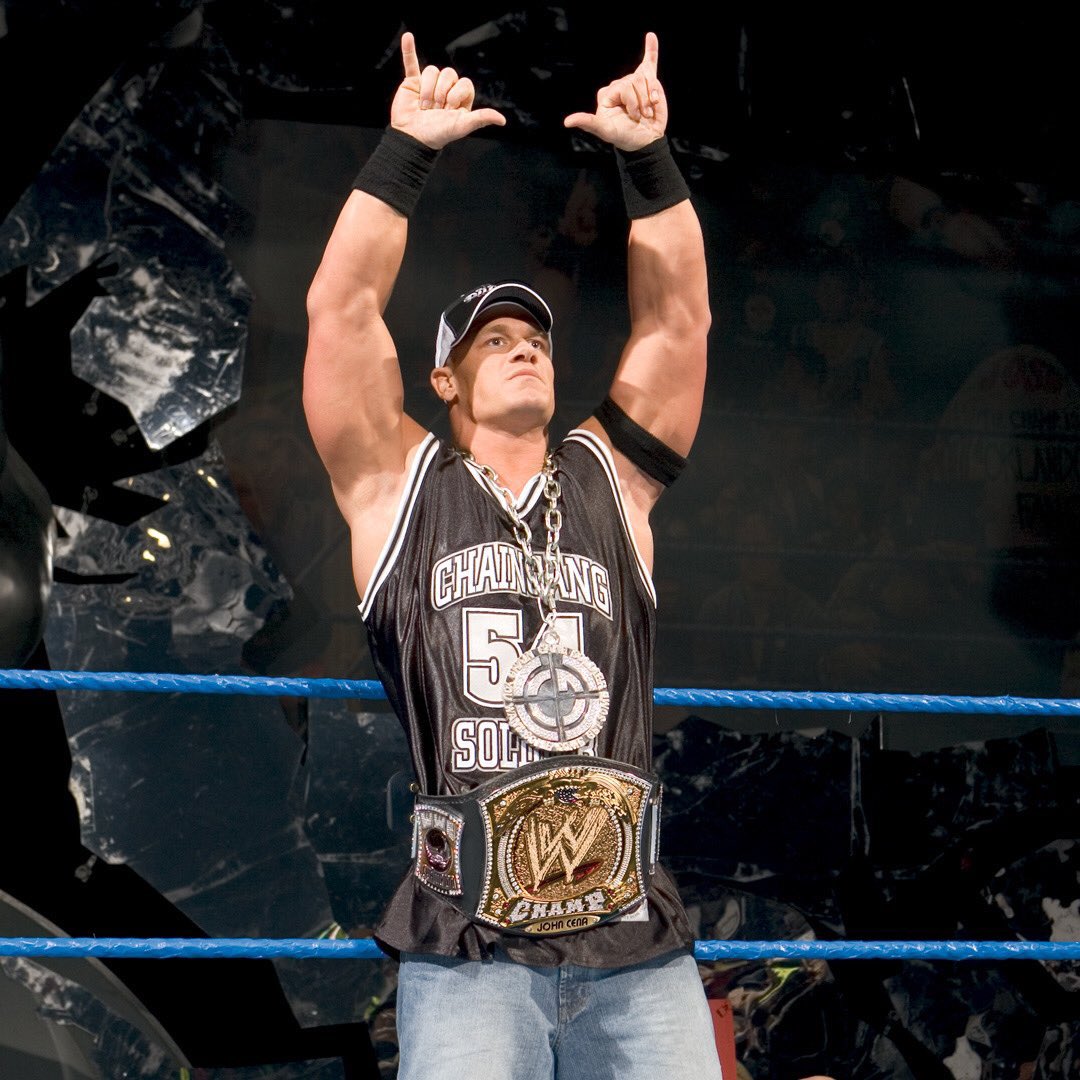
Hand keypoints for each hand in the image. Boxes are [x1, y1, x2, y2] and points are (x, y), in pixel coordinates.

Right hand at [390, 32, 505, 149]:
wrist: (413, 138)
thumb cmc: (438, 134)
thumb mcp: (462, 126)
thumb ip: (481, 118)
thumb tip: (502, 120)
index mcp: (460, 98)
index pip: (464, 83)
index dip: (456, 94)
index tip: (449, 110)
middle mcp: (446, 89)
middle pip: (449, 73)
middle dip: (441, 93)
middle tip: (435, 109)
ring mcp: (429, 84)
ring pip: (432, 71)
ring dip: (427, 90)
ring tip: (424, 106)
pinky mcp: (412, 83)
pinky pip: (411, 63)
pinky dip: (408, 50)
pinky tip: (407, 37)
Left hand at [564, 32, 666, 150]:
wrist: (645, 140)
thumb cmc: (624, 137)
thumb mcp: (605, 131)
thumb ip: (588, 123)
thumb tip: (567, 122)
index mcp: (607, 94)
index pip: (622, 86)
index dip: (631, 102)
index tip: (632, 117)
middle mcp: (620, 86)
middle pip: (635, 81)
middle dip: (641, 101)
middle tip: (640, 116)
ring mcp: (634, 83)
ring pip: (646, 78)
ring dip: (651, 96)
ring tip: (648, 111)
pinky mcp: (648, 83)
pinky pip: (649, 61)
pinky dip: (651, 49)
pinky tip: (651, 37)